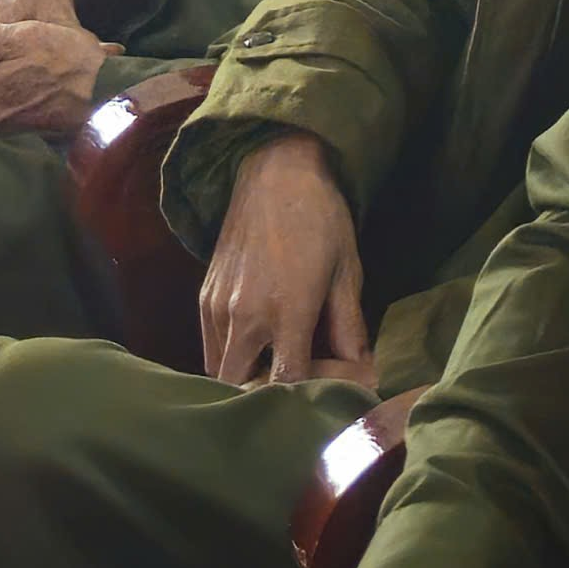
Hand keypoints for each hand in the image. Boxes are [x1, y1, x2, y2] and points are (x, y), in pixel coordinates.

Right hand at [199, 133, 370, 387]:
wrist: (274, 171)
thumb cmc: (321, 219)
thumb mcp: (347, 272)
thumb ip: (349, 328)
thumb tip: (364, 373)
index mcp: (286, 311)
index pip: (286, 384)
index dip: (307, 396)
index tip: (326, 387)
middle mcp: (244, 315)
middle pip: (241, 388)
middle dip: (265, 397)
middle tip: (294, 382)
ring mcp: (217, 306)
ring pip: (219, 370)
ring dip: (245, 377)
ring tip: (276, 362)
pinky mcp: (204, 295)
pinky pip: (211, 345)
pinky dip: (229, 355)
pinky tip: (257, 342)